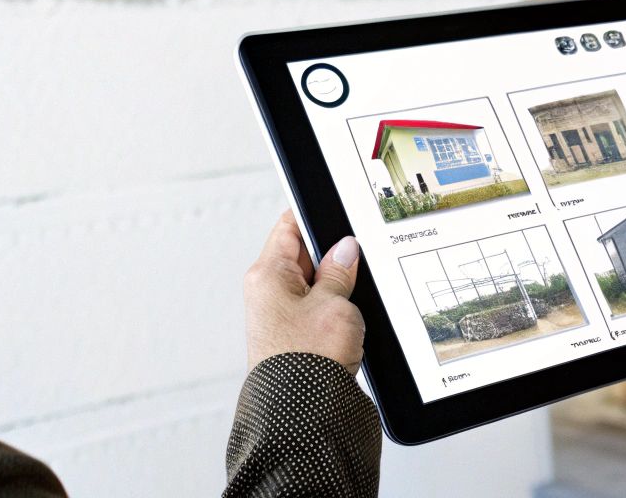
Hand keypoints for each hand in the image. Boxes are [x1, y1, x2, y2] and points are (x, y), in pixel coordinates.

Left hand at [243, 211, 364, 372]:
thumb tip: (345, 248)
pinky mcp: (292, 335)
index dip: (315, 216)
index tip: (339, 212)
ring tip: (352, 296)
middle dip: (333, 256)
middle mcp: (268, 292)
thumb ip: (340, 271)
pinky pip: (316, 309)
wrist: (299, 412)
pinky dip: (334, 309)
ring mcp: (279, 315)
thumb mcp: (335, 305)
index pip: (289, 226)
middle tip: (357, 260)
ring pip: (313, 284)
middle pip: (303, 255)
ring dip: (336, 287)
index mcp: (267, 274)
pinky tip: (349, 318)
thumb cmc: (306, 362)